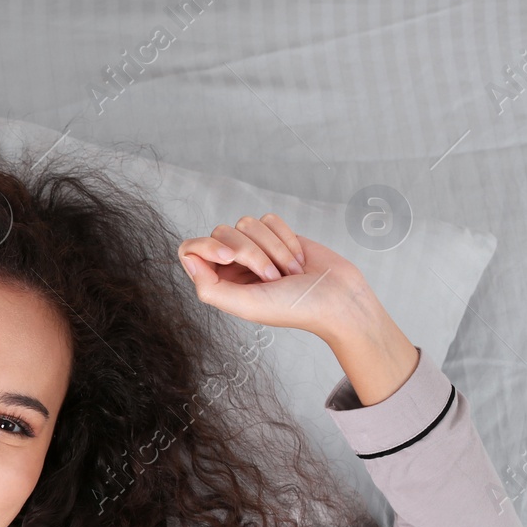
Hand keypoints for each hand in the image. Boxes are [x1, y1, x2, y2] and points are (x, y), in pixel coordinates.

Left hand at [177, 213, 376, 340]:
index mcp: (218, 282)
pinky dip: (286, 239)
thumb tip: (188, 258)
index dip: (206, 246)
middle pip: (221, 232)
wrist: (338, 298)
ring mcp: (255, 246)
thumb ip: (210, 287)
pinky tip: (298, 260)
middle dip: (251, 252)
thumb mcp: (246, 305)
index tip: (229, 257)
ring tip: (289, 273)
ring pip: (247, 222)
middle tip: (273, 278)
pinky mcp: (277, 234)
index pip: (190, 250)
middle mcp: (232, 263)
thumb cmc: (294, 307)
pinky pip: (269, 219)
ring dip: (273, 249)